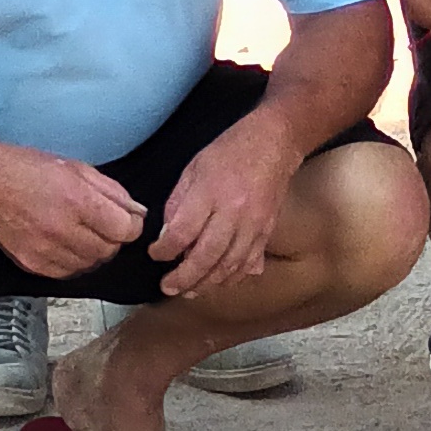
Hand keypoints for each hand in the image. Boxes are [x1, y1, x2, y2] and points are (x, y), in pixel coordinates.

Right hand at [0, 144, 149, 282]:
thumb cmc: (33, 169)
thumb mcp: (80, 169)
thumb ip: (113, 192)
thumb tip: (137, 213)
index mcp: (79, 201)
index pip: (124, 230)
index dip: (131, 225)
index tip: (127, 219)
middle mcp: (62, 229)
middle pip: (109, 250)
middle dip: (113, 238)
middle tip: (104, 224)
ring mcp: (45, 251)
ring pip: (90, 264)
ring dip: (94, 251)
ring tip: (83, 232)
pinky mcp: (32, 264)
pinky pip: (67, 273)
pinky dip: (74, 262)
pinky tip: (66, 244)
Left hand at [151, 111, 303, 298]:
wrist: (276, 140)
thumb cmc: (230, 150)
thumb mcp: (194, 167)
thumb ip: (178, 202)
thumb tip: (168, 235)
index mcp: (211, 192)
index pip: (182, 233)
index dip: (164, 250)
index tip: (155, 254)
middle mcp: (234, 212)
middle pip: (206, 257)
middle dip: (183, 277)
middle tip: (168, 287)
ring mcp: (254, 224)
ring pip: (228, 266)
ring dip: (207, 283)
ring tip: (189, 290)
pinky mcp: (267, 230)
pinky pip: (248, 262)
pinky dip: (232, 277)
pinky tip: (218, 281)